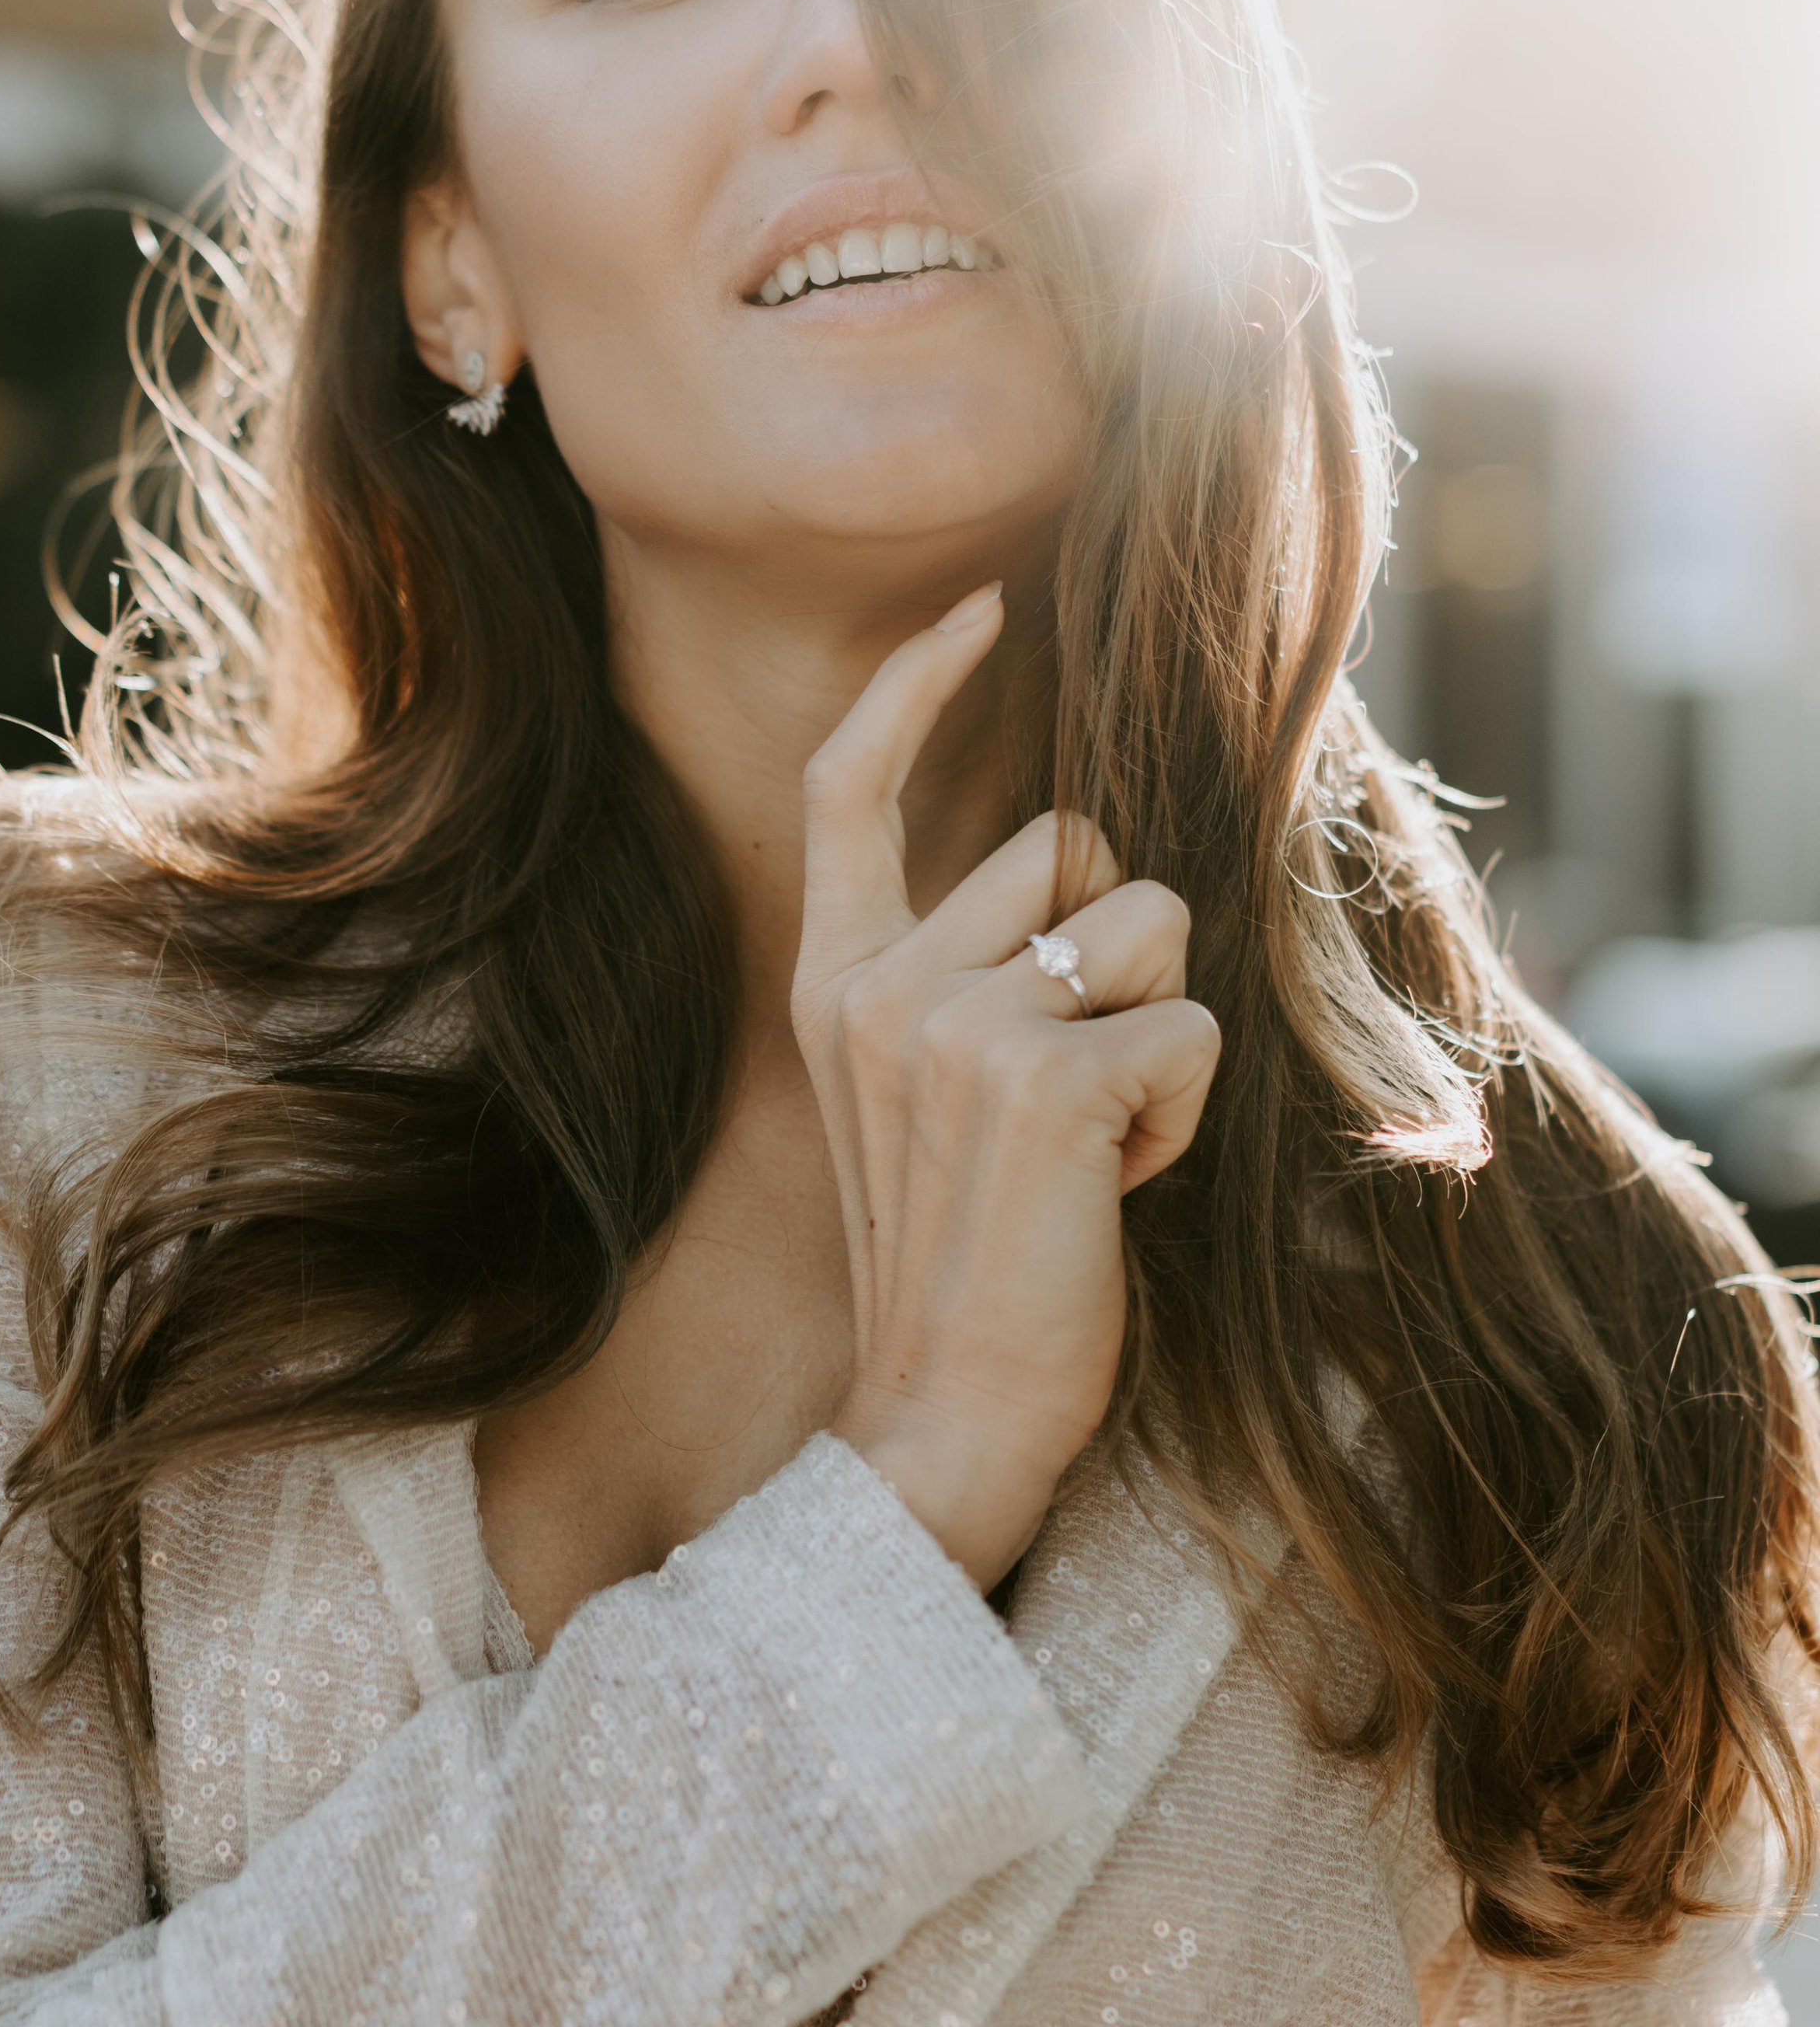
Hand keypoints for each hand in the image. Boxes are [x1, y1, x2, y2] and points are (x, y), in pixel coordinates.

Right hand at [791, 582, 1221, 1593]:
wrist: (940, 1417)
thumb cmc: (961, 1258)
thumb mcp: (914, 1096)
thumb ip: (952, 974)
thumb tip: (1064, 862)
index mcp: (834, 982)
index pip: (850, 784)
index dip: (915, 682)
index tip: (980, 609)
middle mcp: (877, 985)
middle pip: (1067, 841)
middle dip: (1113, 946)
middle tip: (1068, 1085)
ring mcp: (953, 1027)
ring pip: (1149, 922)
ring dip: (1159, 1029)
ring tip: (1095, 1138)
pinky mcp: (1044, 1080)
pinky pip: (1193, 1028)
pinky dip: (1184, 1117)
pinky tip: (1118, 1188)